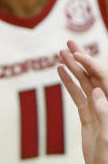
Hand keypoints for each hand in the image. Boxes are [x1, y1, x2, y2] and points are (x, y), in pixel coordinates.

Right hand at [59, 42, 107, 163]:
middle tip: (68, 44)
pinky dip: (69, 84)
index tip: (77, 55)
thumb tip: (96, 93)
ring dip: (73, 69)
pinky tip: (61, 72)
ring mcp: (98, 110)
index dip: (92, 65)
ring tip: (61, 54)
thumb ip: (105, 114)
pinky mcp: (89, 119)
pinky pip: (78, 97)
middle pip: (95, 76)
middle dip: (82, 59)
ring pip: (85, 84)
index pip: (104, 80)